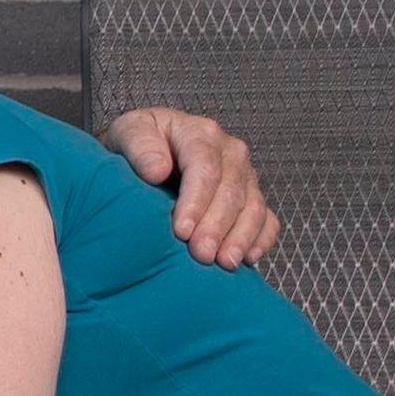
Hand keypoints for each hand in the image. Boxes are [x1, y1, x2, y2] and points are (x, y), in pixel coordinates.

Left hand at [107, 106, 280, 267]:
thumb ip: (139, 145)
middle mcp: (229, 152)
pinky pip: (267, 220)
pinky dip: (260, 240)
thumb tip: (157, 170)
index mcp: (199, 133)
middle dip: (217, 225)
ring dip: (241, 237)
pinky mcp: (251, 198)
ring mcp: (245, 176)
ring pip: (253, 206)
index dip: (197, 200)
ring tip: (224, 263)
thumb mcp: (126, 133)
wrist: (143, 156)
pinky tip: (247, 259)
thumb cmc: (136, 146)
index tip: (182, 230)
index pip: (205, 167)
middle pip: (231, 190)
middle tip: (201, 254)